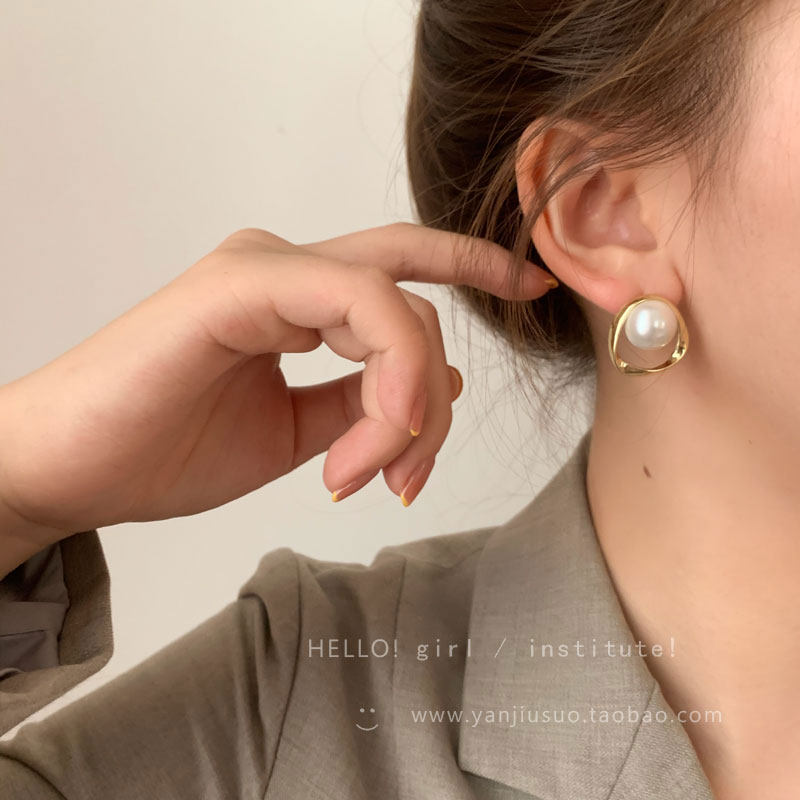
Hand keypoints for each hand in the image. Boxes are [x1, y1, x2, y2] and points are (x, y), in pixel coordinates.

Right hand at [0, 223, 555, 547]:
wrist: (73, 471)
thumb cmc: (165, 450)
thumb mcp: (295, 434)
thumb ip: (362, 402)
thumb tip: (440, 384)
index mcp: (292, 299)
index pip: (399, 273)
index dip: (470, 269)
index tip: (529, 290)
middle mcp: (282, 269)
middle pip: (411, 293)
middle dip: (448, 357)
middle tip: (431, 445)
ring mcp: (263, 269)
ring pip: (397, 308)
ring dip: (407, 404)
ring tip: (367, 473)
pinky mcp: (241, 284)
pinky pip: (359, 306)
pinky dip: (385, 380)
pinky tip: (362, 445)